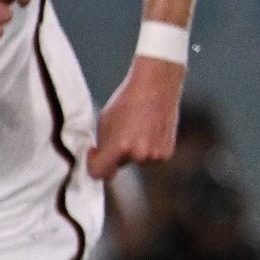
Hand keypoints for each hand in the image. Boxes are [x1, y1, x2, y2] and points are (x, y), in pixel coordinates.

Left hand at [88, 56, 183, 180]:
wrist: (156, 87)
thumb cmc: (128, 101)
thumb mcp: (105, 122)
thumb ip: (102, 145)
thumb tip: (99, 160)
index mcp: (120, 146)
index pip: (99, 172)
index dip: (93, 164)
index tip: (94, 154)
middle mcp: (139, 155)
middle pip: (119, 166)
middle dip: (116, 154)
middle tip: (121, 133)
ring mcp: (155, 156)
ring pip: (136, 162)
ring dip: (134, 152)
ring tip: (138, 129)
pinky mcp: (166, 155)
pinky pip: (151, 159)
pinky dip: (148, 150)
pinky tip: (149, 132)